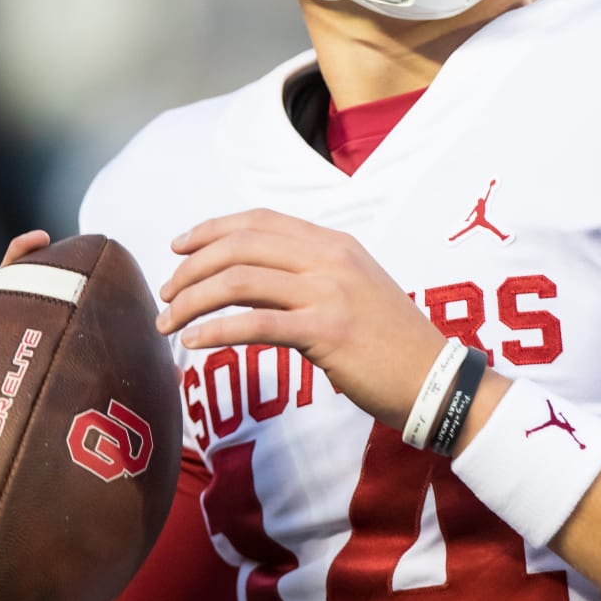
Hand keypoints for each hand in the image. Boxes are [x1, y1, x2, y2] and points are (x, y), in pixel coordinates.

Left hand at [156, 209, 445, 429]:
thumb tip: (255, 279)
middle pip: (241, 246)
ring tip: (168, 323)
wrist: (434, 379)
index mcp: (334, 243)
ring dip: (192, 301)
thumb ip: (312, 274)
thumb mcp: (355, 288)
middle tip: (165, 293)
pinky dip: (214, 331)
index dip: (212, 229)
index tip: (178, 247)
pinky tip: (192, 343)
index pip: (260, 221)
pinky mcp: (327, 331)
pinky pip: (255, 324)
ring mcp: (329, 292)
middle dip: (192, 268)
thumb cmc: (390, 342)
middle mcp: (330, 258)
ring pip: (239, 281)